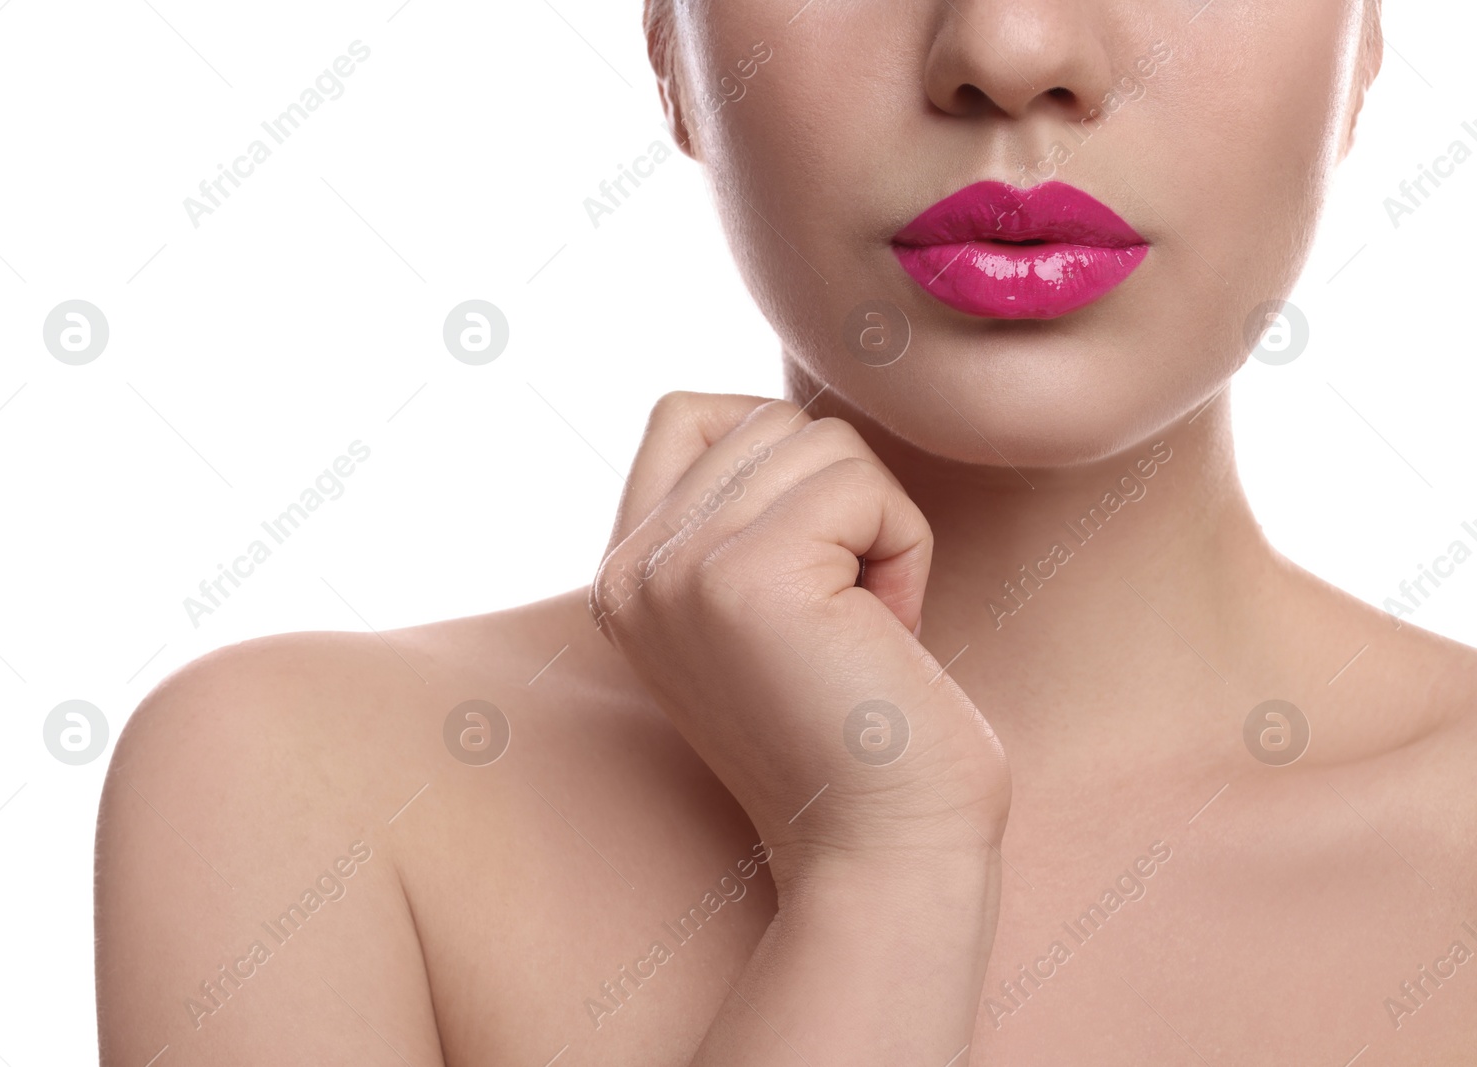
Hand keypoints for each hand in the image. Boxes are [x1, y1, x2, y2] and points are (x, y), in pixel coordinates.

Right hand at [592, 392, 1010, 895]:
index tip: (816, 567)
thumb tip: (788, 416)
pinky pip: (862, 485)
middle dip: (842, 501)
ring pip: (821, 443)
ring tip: (866, 626)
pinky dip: (906, 548)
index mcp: (623, 577)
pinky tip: (889, 632)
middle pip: (769, 420)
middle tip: (851, 616)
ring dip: (879, 525)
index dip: (778, 456)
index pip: (688, 414)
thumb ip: (737, 512)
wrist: (882, 851)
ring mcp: (677, 572)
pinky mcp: (746, 579)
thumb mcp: (762, 605)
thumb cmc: (856, 727)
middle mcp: (630, 571)